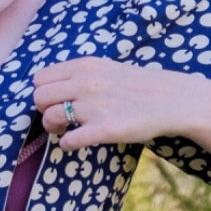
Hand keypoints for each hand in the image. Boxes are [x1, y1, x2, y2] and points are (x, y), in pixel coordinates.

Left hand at [34, 58, 203, 151]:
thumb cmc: (137, 85)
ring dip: (53, 128)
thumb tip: (52, 86)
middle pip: (39, 98)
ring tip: (67, 130)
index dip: (44, 92)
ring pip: (49, 118)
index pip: (40, 79)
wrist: (171, 99)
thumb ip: (79, 74)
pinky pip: (69, 140)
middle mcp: (85, 83)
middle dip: (44, 110)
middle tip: (59, 118)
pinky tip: (78, 142)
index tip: (56, 101)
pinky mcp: (104, 129)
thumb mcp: (106, 67)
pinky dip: (68, 144)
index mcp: (84, 66)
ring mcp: (94, 107)